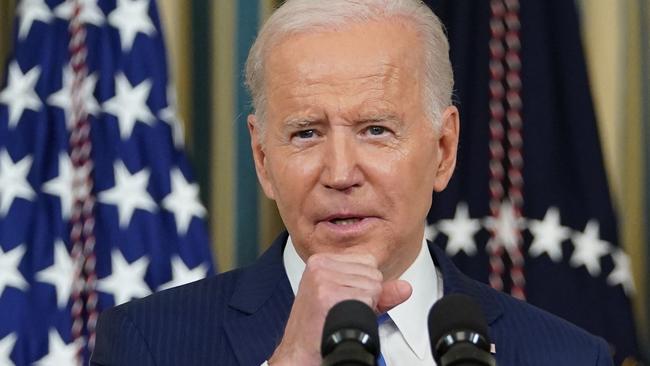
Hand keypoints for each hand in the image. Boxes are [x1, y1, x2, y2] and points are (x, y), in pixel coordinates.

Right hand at [268, 252, 411, 364]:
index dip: (364, 284)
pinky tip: (342, 317)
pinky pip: (368, 297)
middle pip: (373, 272)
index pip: (367, 260)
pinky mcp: (328, 293)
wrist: (301, 350)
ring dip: (364, 304)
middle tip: (342, 308)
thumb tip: (405, 288)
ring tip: (340, 313)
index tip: (345, 296)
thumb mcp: (349, 300)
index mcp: (322, 260)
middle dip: (366, 294)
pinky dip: (362, 311)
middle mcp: (321, 264)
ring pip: (373, 285)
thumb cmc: (321, 326)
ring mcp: (323, 278)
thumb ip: (379, 292)